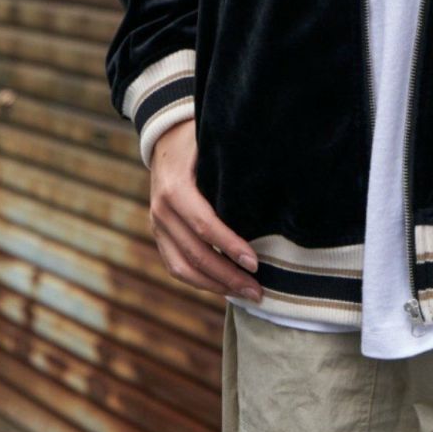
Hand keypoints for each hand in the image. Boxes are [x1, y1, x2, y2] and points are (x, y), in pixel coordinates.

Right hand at [147, 119, 263, 302]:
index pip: (204, 225)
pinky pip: (176, 265)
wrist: (164, 137)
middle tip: (258, 291)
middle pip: (195, 254)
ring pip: (182, 267)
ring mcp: (157, 225)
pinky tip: (225, 287)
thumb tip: (276, 178)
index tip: (255, 263)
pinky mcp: (159, 234)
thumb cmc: (200, 139)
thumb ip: (234, 163)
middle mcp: (161, 210)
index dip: (230, 246)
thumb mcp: (214, 142)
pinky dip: (200, 280)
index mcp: (175, 188)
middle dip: (228, 276)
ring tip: (245, 294)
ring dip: (215, 285)